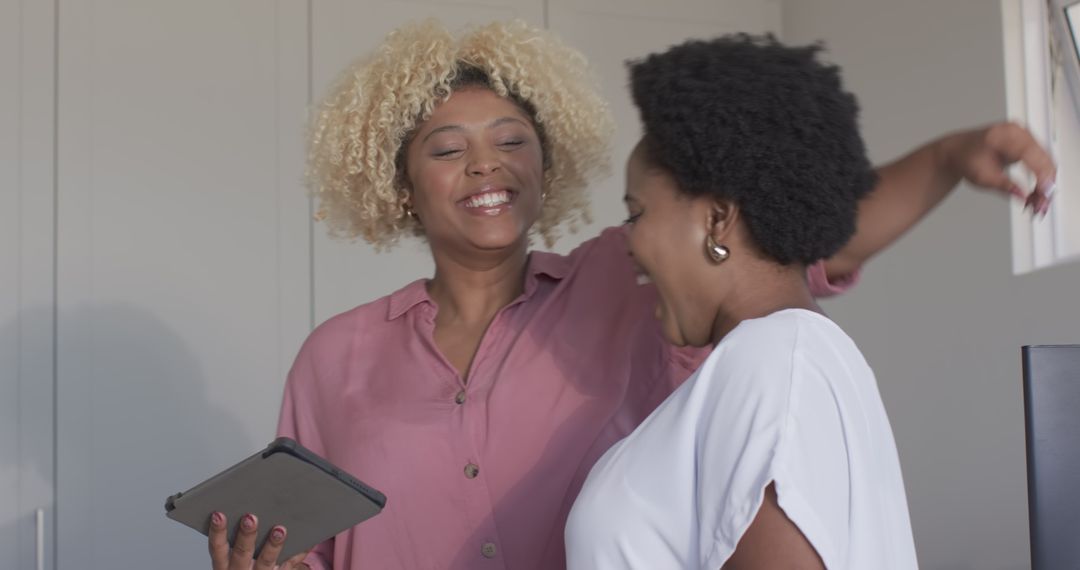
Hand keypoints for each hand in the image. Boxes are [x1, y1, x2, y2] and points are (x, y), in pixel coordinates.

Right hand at [208, 512, 309, 569]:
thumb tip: (244, 508)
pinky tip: (307, 540)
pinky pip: (289, 564)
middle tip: (250, 517)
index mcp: (225, 564)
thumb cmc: (240, 568)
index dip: (217, 531)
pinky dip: (299, 552)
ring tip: (279, 530)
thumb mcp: (230, 559)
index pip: (217, 547)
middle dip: (246, 535)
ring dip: (272, 545)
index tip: (218, 514)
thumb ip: (234, 537)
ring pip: (266, 561)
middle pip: (242, 553)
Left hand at [940, 121, 1055, 215]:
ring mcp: (1024, 134)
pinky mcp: (1028, 141)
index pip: (1030, 154)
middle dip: (1045, 185)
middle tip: (1041, 206)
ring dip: (1045, 183)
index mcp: (1003, 136)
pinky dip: (1042, 177)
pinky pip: (1042, 160)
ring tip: (1038, 203)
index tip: (1044, 193)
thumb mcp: (982, 177)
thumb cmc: (967, 160)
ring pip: (1046, 161)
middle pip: (1042, 158)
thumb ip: (1004, 186)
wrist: (960, 151)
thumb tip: (1023, 196)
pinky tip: (1038, 192)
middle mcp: (1017, 131)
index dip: (1041, 175)